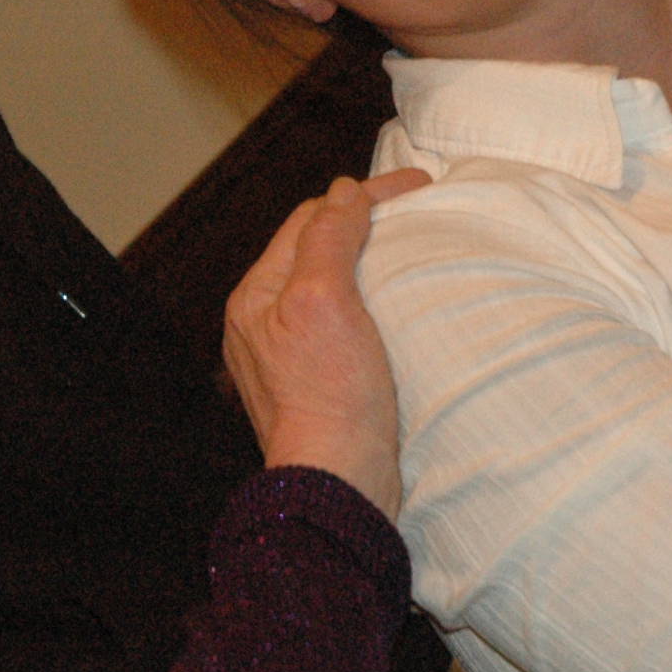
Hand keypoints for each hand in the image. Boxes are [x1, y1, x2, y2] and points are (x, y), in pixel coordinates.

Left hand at [222, 168, 430, 514]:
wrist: (340, 485)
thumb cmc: (329, 396)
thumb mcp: (324, 300)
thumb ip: (328, 239)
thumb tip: (343, 193)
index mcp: (256, 297)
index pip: (309, 220)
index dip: (361, 196)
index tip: (414, 187)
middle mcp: (263, 323)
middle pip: (316, 249)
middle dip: (361, 223)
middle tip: (414, 208)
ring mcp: (288, 357)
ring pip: (330, 286)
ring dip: (366, 261)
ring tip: (407, 249)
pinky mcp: (318, 386)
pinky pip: (342, 323)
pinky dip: (369, 302)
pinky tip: (395, 307)